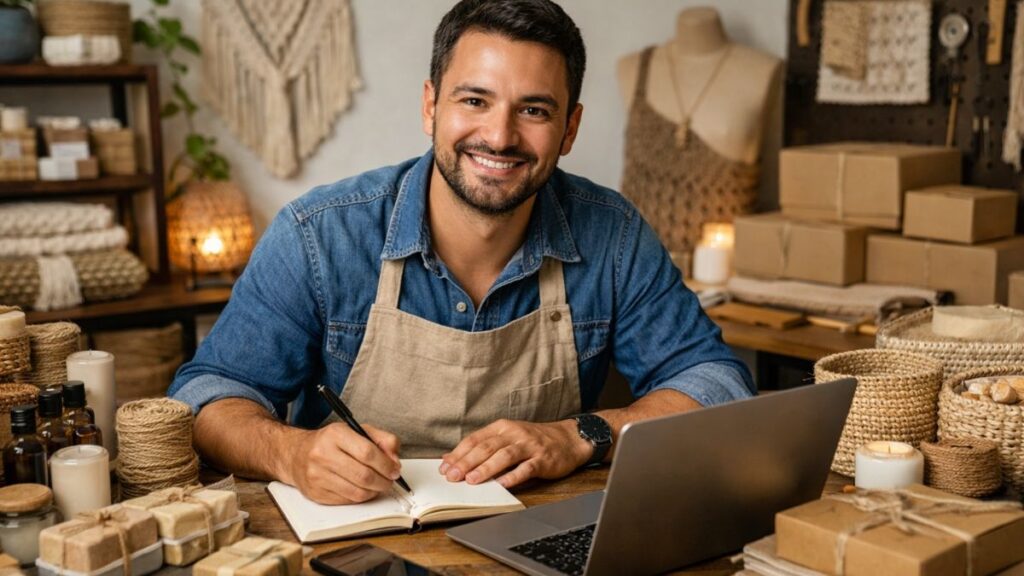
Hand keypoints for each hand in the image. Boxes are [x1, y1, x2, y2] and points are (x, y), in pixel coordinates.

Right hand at [284, 423, 401, 504]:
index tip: (395, 469)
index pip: (367, 452)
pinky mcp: (315, 493)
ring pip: (357, 492)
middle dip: (383, 481)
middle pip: (364, 475)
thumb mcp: (356, 430)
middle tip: (389, 480)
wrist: (296, 454)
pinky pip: (347, 500)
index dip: (386, 464)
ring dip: (374, 491)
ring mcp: (317, 476)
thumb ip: (382, 439)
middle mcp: (322, 454)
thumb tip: (394, 459)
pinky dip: (361, 497)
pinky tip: (363, 489)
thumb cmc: (330, 443)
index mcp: (335, 434)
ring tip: (378, 485)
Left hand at [439, 419, 591, 487]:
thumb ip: (482, 446)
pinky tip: (502, 484)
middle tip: (453, 476)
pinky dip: (513, 476)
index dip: (458, 453)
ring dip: (486, 468)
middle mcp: (514, 434)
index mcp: (502, 427)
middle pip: (486, 447)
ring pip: (504, 456)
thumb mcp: (507, 437)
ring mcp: (529, 446)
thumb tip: (451, 457)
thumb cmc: (534, 440)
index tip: (445, 468)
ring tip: (472, 480)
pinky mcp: (542, 459)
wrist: (568, 438)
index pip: (475, 439)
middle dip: (467, 462)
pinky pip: (526, 468)